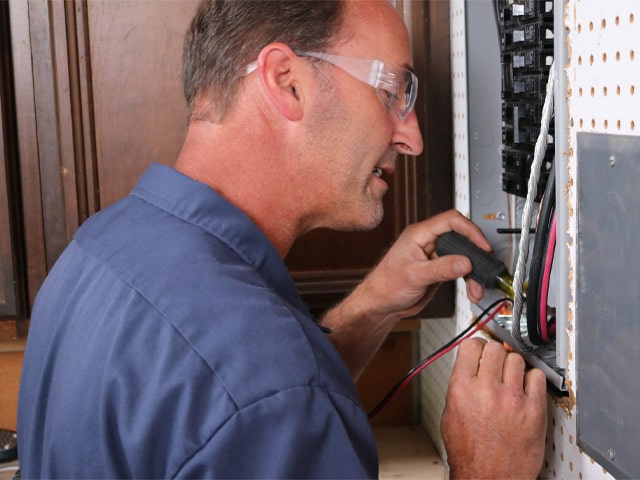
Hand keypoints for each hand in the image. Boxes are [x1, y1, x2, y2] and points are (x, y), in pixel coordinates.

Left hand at [356, 209, 488, 321]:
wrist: (381, 305)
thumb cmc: (385, 286)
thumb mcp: (414, 276)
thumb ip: (440, 268)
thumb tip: (464, 262)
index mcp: (419, 234)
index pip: (451, 221)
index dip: (470, 231)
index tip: (482, 246)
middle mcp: (428, 241)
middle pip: (461, 237)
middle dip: (475, 253)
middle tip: (483, 268)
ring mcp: (434, 255)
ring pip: (463, 255)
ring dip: (473, 271)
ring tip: (476, 287)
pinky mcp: (439, 268)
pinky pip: (460, 268)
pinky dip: (468, 278)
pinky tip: (471, 289)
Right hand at [441, 338, 547, 479]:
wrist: (488, 478)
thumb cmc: (470, 453)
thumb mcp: (450, 413)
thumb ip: (460, 385)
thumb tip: (470, 366)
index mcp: (462, 388)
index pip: (472, 346)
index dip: (477, 346)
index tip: (481, 349)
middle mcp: (486, 390)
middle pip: (496, 348)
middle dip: (495, 354)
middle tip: (496, 363)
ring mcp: (512, 399)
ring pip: (516, 359)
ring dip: (513, 366)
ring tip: (510, 378)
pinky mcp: (534, 410)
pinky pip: (537, 377)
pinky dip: (532, 379)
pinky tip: (525, 388)